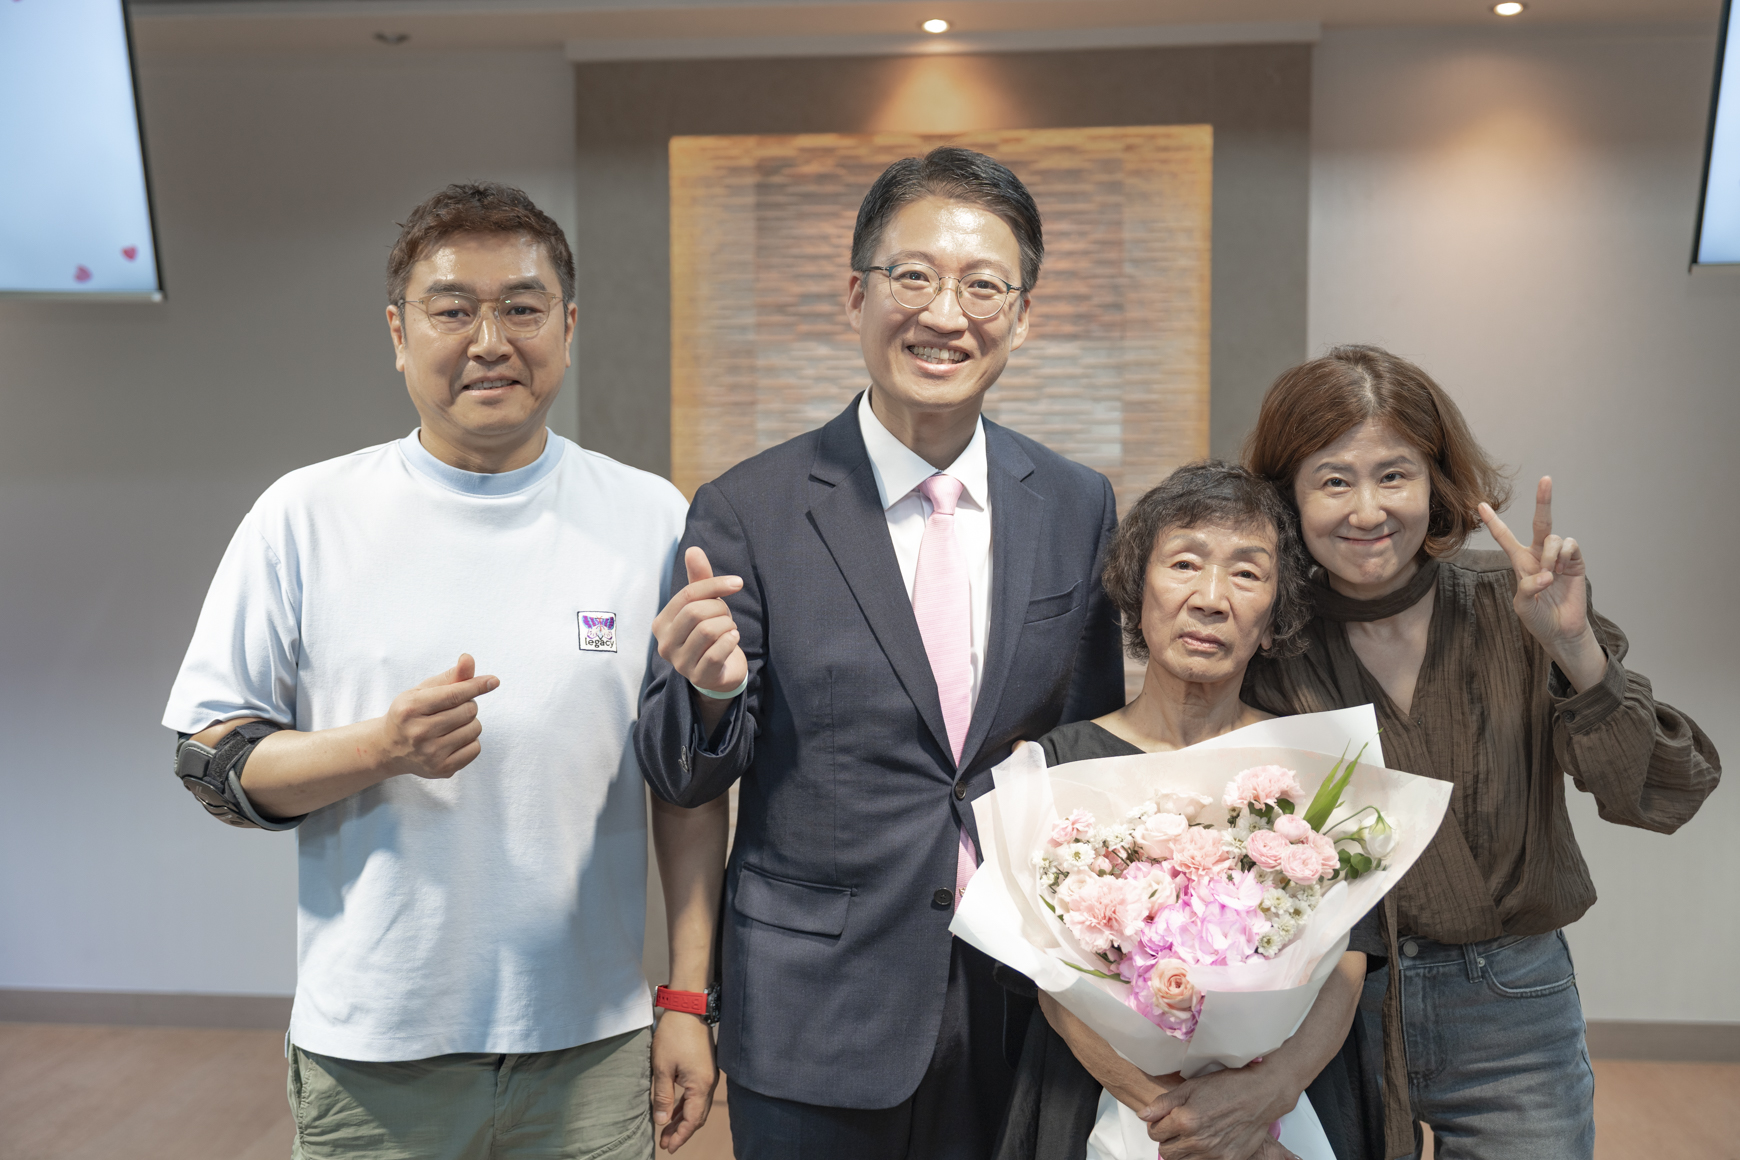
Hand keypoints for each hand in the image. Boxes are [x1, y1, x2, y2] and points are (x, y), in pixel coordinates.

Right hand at [376, 654, 499, 778]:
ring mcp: (431, 754)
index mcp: (411, 708)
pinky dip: (470, 741)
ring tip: (451, 724)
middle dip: (467, 705)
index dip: (476, 685)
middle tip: (451, 709)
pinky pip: (476, 748)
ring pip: (475, 729)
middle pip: (468, 710)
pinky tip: (453, 740)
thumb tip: (468, 659)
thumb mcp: (423, 691)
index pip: (454, 694)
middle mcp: (419, 733)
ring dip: (470, 723)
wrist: (389, 748)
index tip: (493, 681)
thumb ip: (449, 677)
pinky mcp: (442, 769)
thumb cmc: (410, 713)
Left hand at [650, 1012, 716, 1151]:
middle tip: (666, 1142)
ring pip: (698, 1106)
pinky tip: (675, 1110)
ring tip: (667, 1129)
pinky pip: (697, 1094)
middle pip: (698, 1116)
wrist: (688, 1008)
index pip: (693, 1120)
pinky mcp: (705, 1068)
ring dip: (683, 1118)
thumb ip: (663, 1097)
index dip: (681, 1135)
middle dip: (682, 1131)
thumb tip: (662, 1121)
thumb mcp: (663, 1068)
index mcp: (700, 1085)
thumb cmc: (674, 1035)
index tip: (668, 1146)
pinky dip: (686, 1105)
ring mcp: (709, 1075)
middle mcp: (709, 1083)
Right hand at [653, 547, 746, 695]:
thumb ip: (699, 579)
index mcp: (661, 623)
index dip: (715, 585)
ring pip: (708, 630)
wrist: (720, 672)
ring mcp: (680, 663)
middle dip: (720, 609)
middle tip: (728, 616)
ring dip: (727, 626)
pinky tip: (733, 640)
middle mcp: (665, 644)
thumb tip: (693, 549)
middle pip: (696, 612)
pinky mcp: (699, 677)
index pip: (687, 595)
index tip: (737, 583)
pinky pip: (718, 652)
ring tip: (728, 630)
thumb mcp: (704, 605)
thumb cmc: (709, 633)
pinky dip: (731, 641)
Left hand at [1140, 1064, 1294, 1159]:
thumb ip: (1163, 1103)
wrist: (1260, 1095)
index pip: (1154, 1133)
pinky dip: (1200, 1157)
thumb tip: (1143, 1115)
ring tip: (1190, 1136)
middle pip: (1166, 1152)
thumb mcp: (1190, 1087)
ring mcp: (1213, 1154)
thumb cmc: (1227, 1086)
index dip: (1157, 1125)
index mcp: (1185, 1120)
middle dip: (1167, 1140)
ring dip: (1181, 1151)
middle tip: (1176, 1129)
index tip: (1165, 1120)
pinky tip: (1206, 1143)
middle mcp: (1197, 1141)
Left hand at [1477, 477, 1605, 691]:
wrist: (1561, 630)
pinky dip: (1565, 556)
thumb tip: (1546, 575)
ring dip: (1550, 556)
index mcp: (1521, 562)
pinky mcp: (1576, 563)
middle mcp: (1539, 554)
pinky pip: (1571, 545)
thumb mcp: (1523, 607)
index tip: (1479, 504)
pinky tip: (1563, 570)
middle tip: (1546, 478)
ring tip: (1551, 576)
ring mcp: (1559, 557)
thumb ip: (1527, 589)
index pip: (1505, 537)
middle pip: (1541, 522)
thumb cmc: (1538, 619)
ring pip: (1553, 538)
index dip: (1494, 521)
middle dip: (1544, 500)